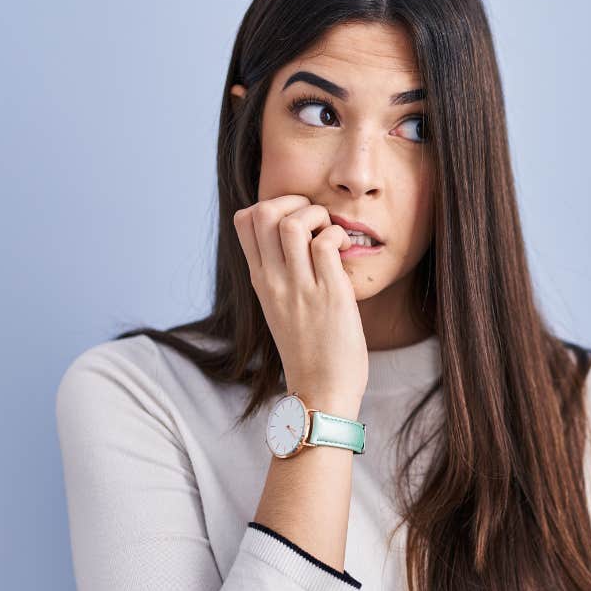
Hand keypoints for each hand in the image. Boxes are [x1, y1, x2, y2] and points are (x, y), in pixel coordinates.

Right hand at [233, 195, 367, 408]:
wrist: (322, 390)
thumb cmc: (309, 351)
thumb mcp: (282, 309)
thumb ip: (283, 277)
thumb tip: (298, 244)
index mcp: (261, 282)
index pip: (244, 221)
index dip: (270, 205)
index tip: (294, 218)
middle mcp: (275, 282)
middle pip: (263, 213)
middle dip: (293, 201)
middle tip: (315, 219)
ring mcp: (300, 289)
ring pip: (292, 224)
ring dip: (316, 215)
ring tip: (330, 233)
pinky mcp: (329, 296)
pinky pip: (326, 244)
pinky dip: (337, 237)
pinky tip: (345, 251)